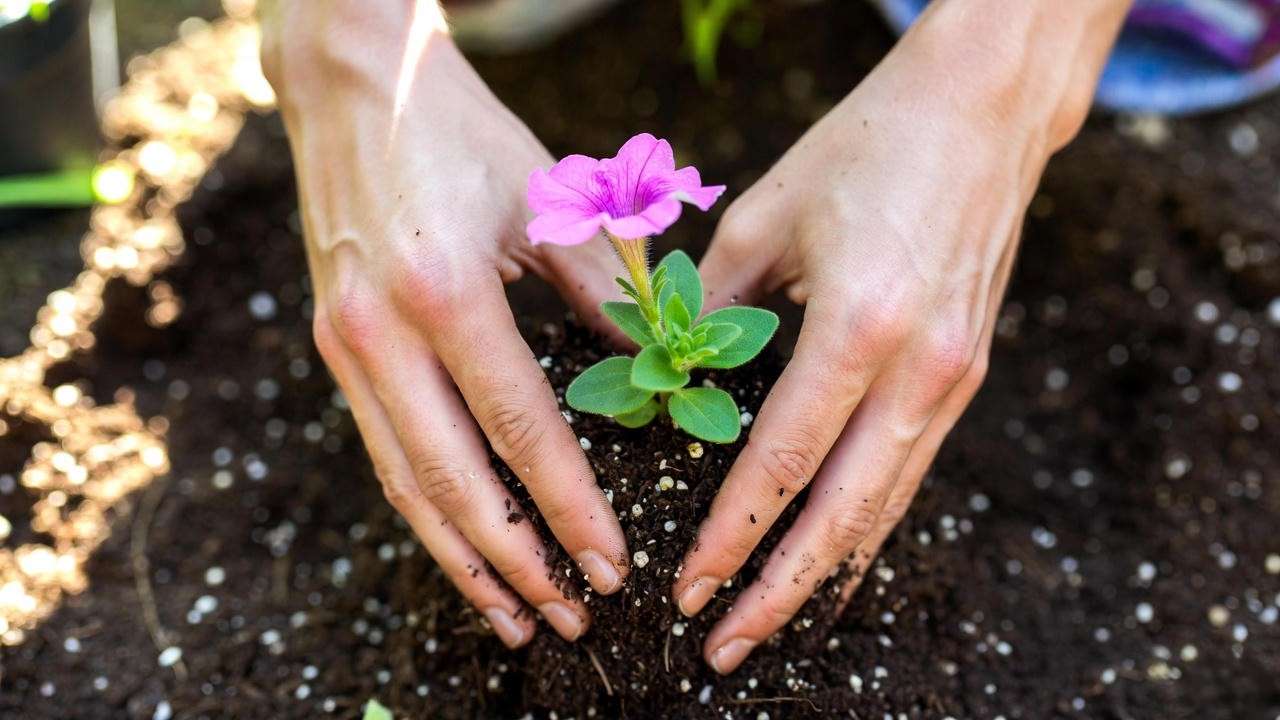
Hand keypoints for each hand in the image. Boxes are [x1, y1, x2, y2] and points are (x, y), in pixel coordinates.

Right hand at [260, 2, 629, 646]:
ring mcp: (346, 348)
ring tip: (512, 616)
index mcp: (445, 296)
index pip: (518, 432)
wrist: (354, 88)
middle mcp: (380, 335)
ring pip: (404, 484)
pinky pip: (385, 451)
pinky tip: (464, 546)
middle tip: (568, 619)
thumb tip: (661, 372)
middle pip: (450, 482)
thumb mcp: (546, 204)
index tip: (610, 566)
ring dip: (461, 559)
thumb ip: (606, 294)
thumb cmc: (461, 135)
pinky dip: (426, 510)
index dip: (568, 508)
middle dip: (514, 563)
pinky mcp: (336, 350)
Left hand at [672, 0, 1130, 672]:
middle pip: (844, 514)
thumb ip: (707, 305)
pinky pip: (908, 472)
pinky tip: (829, 558)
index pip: (783, 461)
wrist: (979, 114)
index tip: (688, 590)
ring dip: (824, 574)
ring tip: (772, 625)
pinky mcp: (966, 375)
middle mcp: (920, 368)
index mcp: (860, 325)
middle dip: (779, 591)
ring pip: (885, 507)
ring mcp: (954, 378)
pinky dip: (864, 526)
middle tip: (724, 649)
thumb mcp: (762, 215)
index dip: (732, 535)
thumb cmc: (862, 148)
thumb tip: (666, 380)